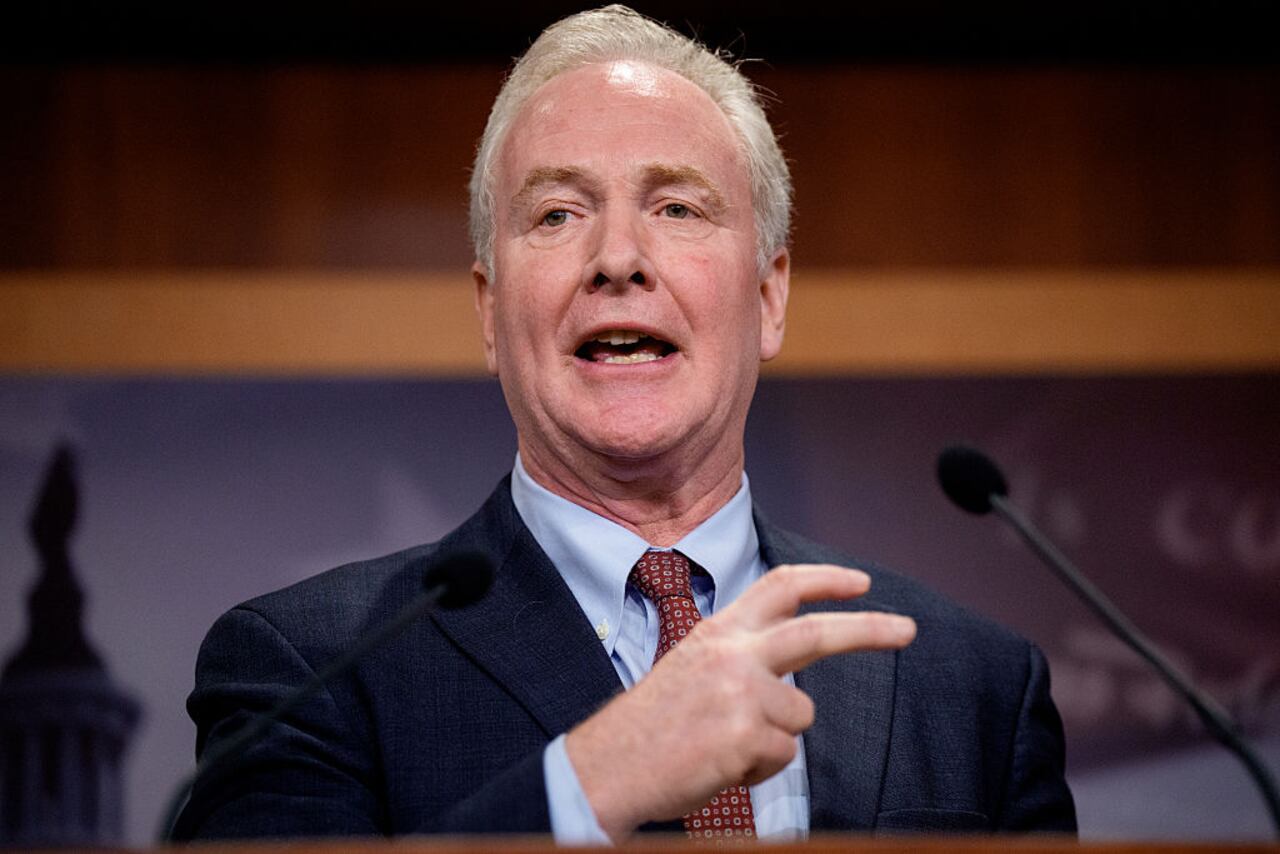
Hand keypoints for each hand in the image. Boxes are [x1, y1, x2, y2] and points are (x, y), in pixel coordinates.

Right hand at [564, 563, 915, 839]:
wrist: (608, 765)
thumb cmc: (650, 726)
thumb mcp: (690, 667)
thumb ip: (738, 656)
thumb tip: (790, 671)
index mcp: (718, 632)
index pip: (779, 587)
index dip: (825, 580)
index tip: (861, 583)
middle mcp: (732, 653)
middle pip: (817, 632)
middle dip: (870, 629)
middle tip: (907, 629)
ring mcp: (740, 692)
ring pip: (800, 716)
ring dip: (773, 738)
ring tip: (723, 744)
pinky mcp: (746, 734)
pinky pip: (781, 757)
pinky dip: (758, 769)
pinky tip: (718, 764)